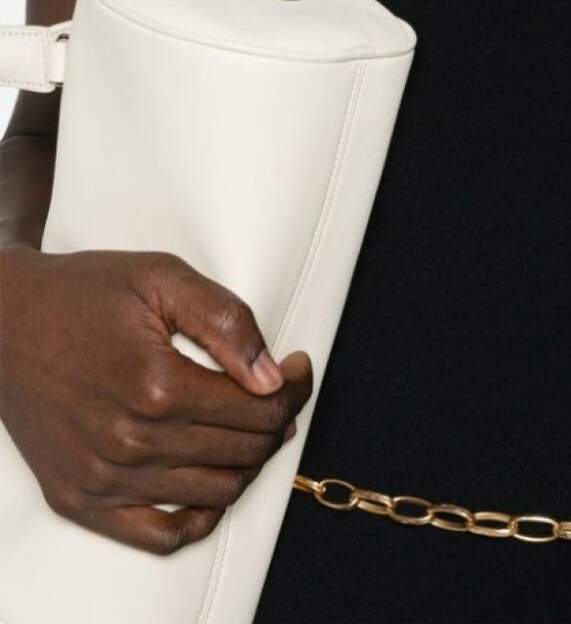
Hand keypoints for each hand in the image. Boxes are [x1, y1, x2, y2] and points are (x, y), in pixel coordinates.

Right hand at [0, 244, 313, 554]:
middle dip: (276, 420)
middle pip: (243, 451)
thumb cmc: (83, 293)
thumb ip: (226, 322)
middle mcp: (129, 443)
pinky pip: (159, 536)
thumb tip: (272, 376)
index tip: (297, 368)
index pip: (259, 408)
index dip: (293, 387)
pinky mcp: (79, 499)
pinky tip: (212, 481)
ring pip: (214, 493)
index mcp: (156, 385)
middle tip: (279, 391)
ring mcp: (102, 479)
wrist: (3, 320)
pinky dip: (199, 516)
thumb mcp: (162, 278)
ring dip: (248, 462)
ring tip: (249, 425)